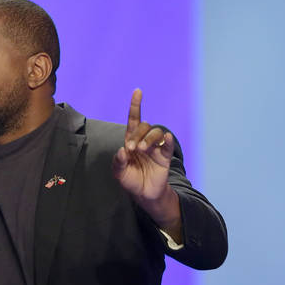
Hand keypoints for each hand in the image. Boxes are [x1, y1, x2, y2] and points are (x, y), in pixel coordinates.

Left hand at [112, 89, 181, 237]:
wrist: (143, 194)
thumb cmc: (130, 180)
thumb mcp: (118, 172)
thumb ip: (118, 162)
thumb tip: (123, 151)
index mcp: (130, 142)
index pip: (133, 120)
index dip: (135, 106)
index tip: (137, 91)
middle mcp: (144, 141)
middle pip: (144, 126)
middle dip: (137, 134)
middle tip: (132, 149)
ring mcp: (155, 148)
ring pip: (156, 132)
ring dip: (148, 138)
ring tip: (142, 150)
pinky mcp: (165, 157)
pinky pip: (167, 145)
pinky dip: (166, 140)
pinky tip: (165, 139)